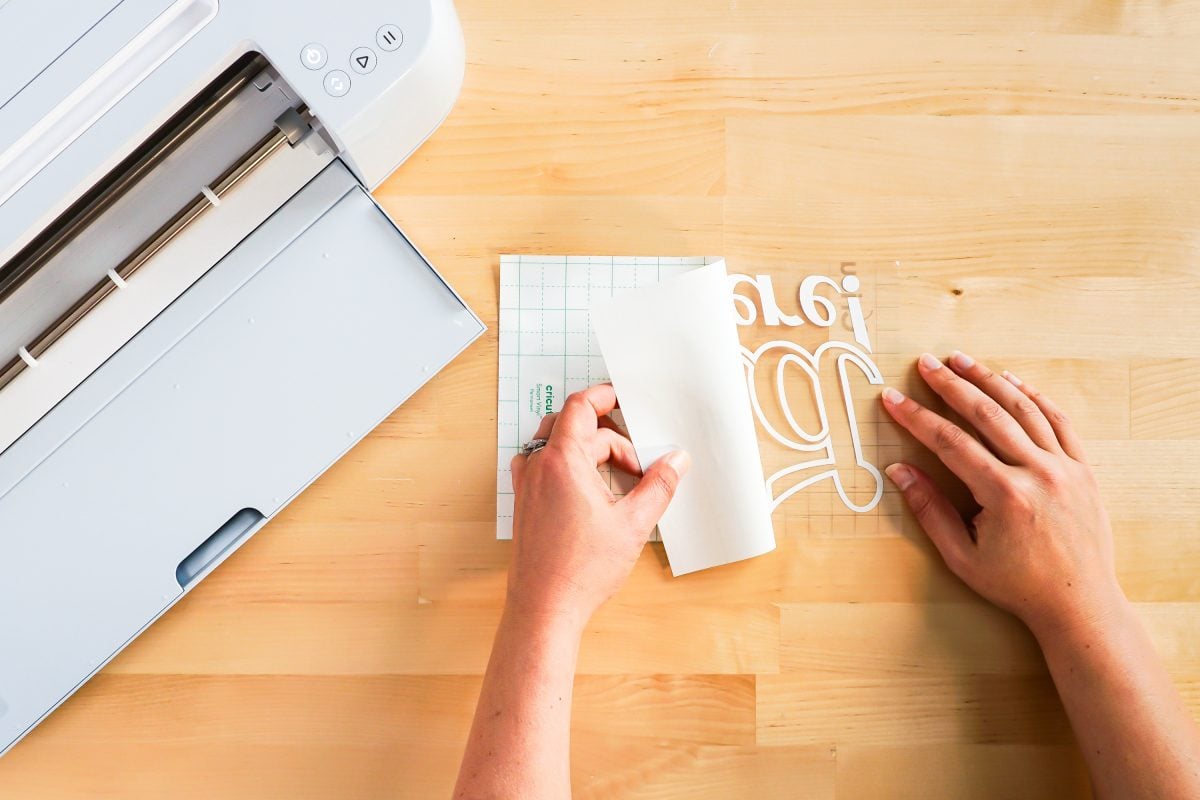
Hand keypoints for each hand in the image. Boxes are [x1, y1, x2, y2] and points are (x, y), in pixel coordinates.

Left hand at [507, 384, 689, 630]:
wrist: (543, 608)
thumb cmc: (580, 571)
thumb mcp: (632, 525)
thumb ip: (658, 486)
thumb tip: (676, 461)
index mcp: (562, 462)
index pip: (579, 407)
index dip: (603, 396)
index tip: (621, 398)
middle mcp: (538, 468)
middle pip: (571, 426)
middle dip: (605, 434)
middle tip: (633, 460)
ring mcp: (526, 487)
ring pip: (553, 446)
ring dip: (584, 450)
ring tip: (613, 476)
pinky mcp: (524, 506)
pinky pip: (542, 468)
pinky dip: (565, 467)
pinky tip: (587, 491)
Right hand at [881, 351, 1121, 637]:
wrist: (1079, 603)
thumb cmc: (1018, 585)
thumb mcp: (963, 556)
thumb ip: (930, 510)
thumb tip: (899, 471)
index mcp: (1005, 495)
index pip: (951, 443)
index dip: (917, 418)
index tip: (894, 399)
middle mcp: (1038, 473)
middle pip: (987, 414)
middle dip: (951, 385)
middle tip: (926, 364)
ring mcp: (1066, 468)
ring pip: (1024, 409)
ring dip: (990, 380)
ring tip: (962, 361)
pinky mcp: (1084, 469)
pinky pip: (1059, 421)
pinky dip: (1035, 397)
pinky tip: (1013, 381)